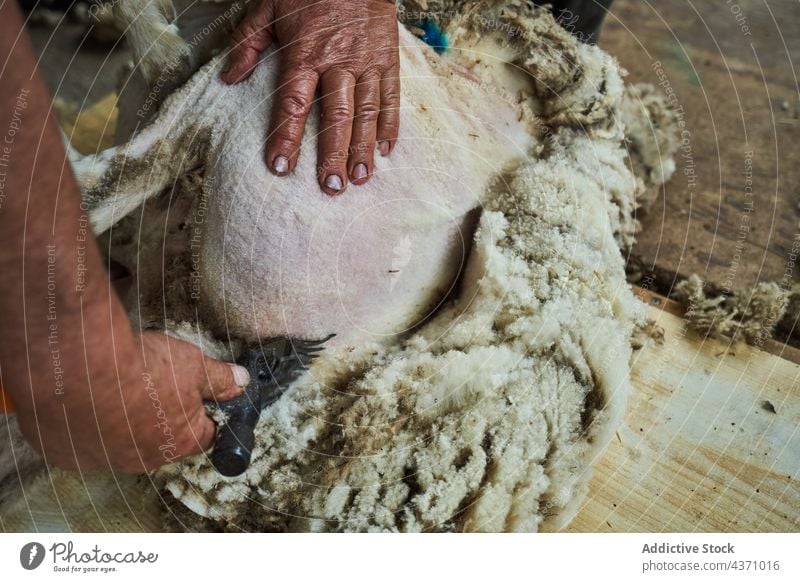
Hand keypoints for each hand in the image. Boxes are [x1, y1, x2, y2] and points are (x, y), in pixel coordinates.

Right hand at [16, 332, 249, 472]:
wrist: (78, 366)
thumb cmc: (140, 367)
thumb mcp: (194, 365)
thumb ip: (220, 378)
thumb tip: (241, 382)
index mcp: (180, 443)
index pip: (205, 434)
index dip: (203, 410)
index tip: (195, 394)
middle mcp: (142, 460)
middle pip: (161, 440)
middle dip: (160, 414)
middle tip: (150, 382)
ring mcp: (102, 460)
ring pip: (120, 442)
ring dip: (121, 421)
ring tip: (116, 386)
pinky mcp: (67, 453)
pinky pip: (82, 441)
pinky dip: (85, 423)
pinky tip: (86, 397)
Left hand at [221, 0, 400, 195]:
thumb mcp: (269, 6)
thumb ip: (248, 43)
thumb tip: (228, 78)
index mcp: (305, 53)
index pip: (293, 103)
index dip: (286, 137)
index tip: (280, 167)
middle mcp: (338, 62)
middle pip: (335, 116)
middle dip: (333, 154)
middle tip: (331, 187)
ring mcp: (367, 62)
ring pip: (366, 112)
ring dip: (363, 148)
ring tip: (360, 178)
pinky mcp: (388, 59)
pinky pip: (391, 97)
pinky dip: (389, 125)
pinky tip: (386, 151)